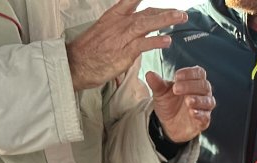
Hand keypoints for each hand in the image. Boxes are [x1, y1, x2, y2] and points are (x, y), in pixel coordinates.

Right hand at [65, 0, 186, 91]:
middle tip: (181, 12)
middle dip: (166, 11)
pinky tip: (167, 40)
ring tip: (181, 18)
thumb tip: (135, 30)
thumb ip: (121, 28)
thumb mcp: (104, 31)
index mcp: (115, 16)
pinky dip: (155, 41)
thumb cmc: (89, 51)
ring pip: (148, 24)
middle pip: (147, 12)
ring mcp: (122, 37)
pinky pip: (143, 44)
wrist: (76, 63)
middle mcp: (120, 23)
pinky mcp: (124, 52)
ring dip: (166, 20)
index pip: (133, 1)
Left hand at [147, 67, 214, 142]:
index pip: (199, 72)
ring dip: (198, 100)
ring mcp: (203, 108)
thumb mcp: (160, 93)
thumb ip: (157, 83)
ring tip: (187, 101)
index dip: (189, 73)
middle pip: (204, 86)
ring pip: (208, 101)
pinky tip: (192, 112)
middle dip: (190, 86)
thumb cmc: (168, 104)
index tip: (176, 76)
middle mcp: (201, 93)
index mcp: (193, 81)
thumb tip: (149, 74)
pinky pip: (206, 117)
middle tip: (176, 89)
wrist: (167, 124)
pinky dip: (200, 114)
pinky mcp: (203, 121)